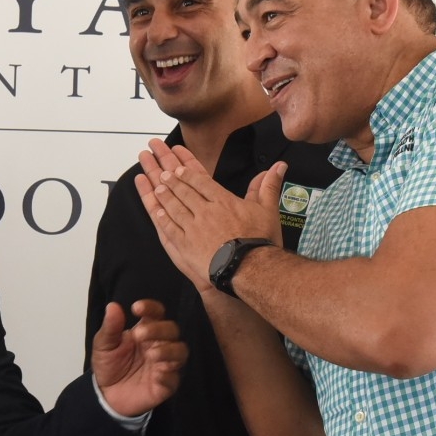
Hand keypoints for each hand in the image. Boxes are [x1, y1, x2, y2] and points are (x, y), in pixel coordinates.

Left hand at [89, 299, 186, 416]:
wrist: (107, 394)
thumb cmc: (109, 364)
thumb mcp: (104, 345)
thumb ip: (110, 327)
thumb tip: (112, 306)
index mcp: (146, 330)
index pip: (157, 313)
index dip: (151, 308)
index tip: (136, 308)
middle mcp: (160, 344)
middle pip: (172, 330)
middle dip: (158, 330)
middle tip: (139, 335)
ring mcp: (165, 364)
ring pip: (180, 351)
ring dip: (168, 350)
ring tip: (151, 354)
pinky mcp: (166, 384)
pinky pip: (174, 378)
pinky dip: (167, 375)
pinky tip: (157, 375)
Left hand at [134, 139, 285, 291]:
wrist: (249, 269)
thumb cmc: (259, 242)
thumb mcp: (268, 210)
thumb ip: (268, 186)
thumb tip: (279, 166)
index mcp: (223, 201)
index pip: (201, 181)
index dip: (188, 172)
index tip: (178, 166)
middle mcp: (205, 211)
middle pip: (184, 190)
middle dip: (170, 176)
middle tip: (159, 168)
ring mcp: (193, 228)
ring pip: (174, 207)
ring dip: (164, 195)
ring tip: (156, 186)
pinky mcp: (185, 246)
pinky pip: (170, 229)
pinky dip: (163, 219)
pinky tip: (157, 212)